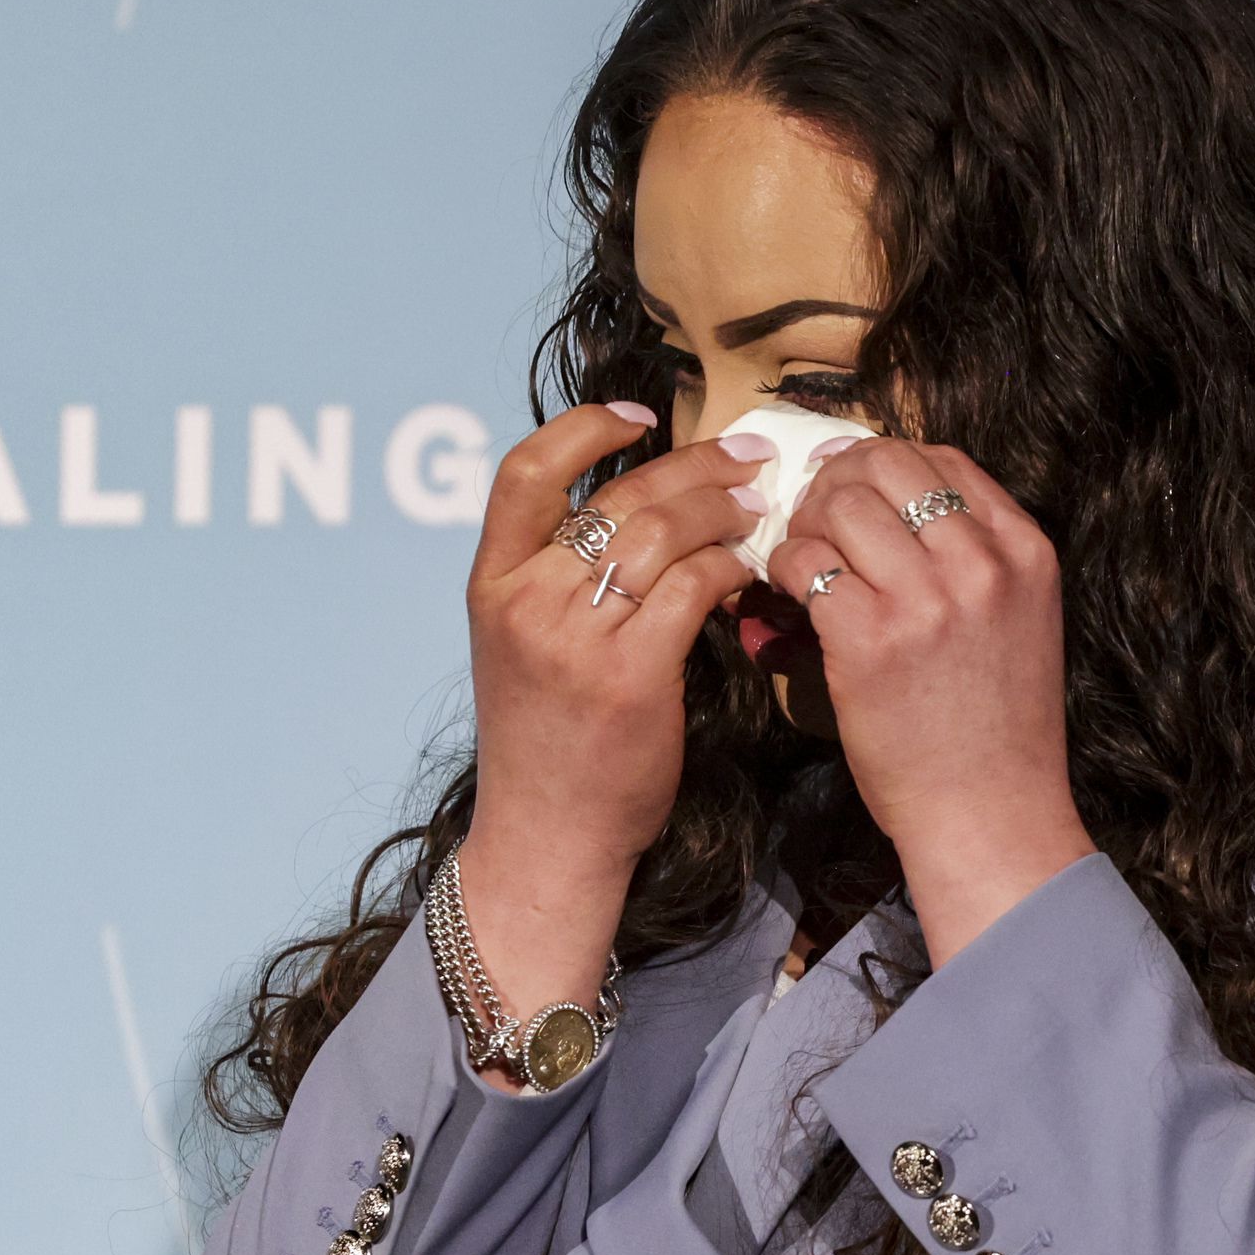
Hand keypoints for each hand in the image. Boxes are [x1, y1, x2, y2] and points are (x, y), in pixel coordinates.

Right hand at [456, 403, 766, 1044]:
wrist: (547, 838)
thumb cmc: (549, 746)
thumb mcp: (525, 649)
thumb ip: (561, 582)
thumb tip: (639, 517)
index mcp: (492, 585)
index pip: (524, 473)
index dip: (583, 428)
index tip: (641, 415)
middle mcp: (526, 600)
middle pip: (617, 496)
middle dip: (695, 466)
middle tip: (750, 458)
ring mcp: (573, 637)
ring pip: (662, 532)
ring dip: (723, 510)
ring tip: (762, 508)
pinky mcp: (629, 675)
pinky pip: (694, 587)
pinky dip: (731, 566)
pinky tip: (751, 569)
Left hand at [768, 438, 1093, 964]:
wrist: (991, 811)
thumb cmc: (997, 725)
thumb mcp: (1020, 619)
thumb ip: (977, 556)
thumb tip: (892, 502)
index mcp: (1024, 551)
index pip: (942, 458)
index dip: (883, 461)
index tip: (852, 485)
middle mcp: (981, 564)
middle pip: (886, 464)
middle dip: (836, 479)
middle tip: (813, 514)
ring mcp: (926, 599)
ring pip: (839, 504)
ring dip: (805, 521)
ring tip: (800, 557)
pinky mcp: (869, 639)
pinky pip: (805, 562)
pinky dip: (784, 566)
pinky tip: (785, 592)